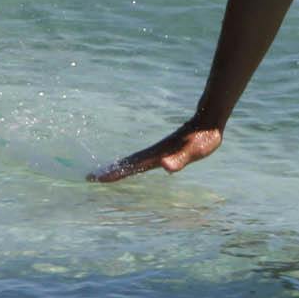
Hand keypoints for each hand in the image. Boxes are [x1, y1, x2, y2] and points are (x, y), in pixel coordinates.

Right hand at [88, 116, 224, 182]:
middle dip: (110, 170)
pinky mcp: (164, 149)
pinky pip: (142, 158)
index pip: (132, 166)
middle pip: (128, 162)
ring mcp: (158, 150)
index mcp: (158, 155)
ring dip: (118, 166)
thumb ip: (180, 159)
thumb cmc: (203, 138)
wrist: (208, 120)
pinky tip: (130, 166)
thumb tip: (165, 166)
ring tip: (104, 172)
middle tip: (91, 177)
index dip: (116, 173)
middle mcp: (155, 152)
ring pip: (133, 160)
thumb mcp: (195, 151)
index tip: (97, 178)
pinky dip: (131, 163)